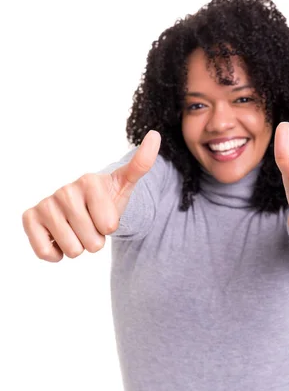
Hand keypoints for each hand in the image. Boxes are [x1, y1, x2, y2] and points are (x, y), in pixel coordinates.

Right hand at [22, 130, 160, 261]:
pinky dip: (55, 255)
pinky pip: (45, 252)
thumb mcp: (126, 183)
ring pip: (73, 250)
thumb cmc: (106, 198)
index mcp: (90, 181)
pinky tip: (59, 238)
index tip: (104, 214)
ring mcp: (46, 204)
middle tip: (90, 224)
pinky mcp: (30, 218)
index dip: (110, 227)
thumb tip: (155, 135)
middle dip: (95, 239)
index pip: (110, 226)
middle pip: (93, 243)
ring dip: (77, 247)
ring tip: (76, 229)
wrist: (82, 207)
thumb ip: (141, 164)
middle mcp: (65, 190)